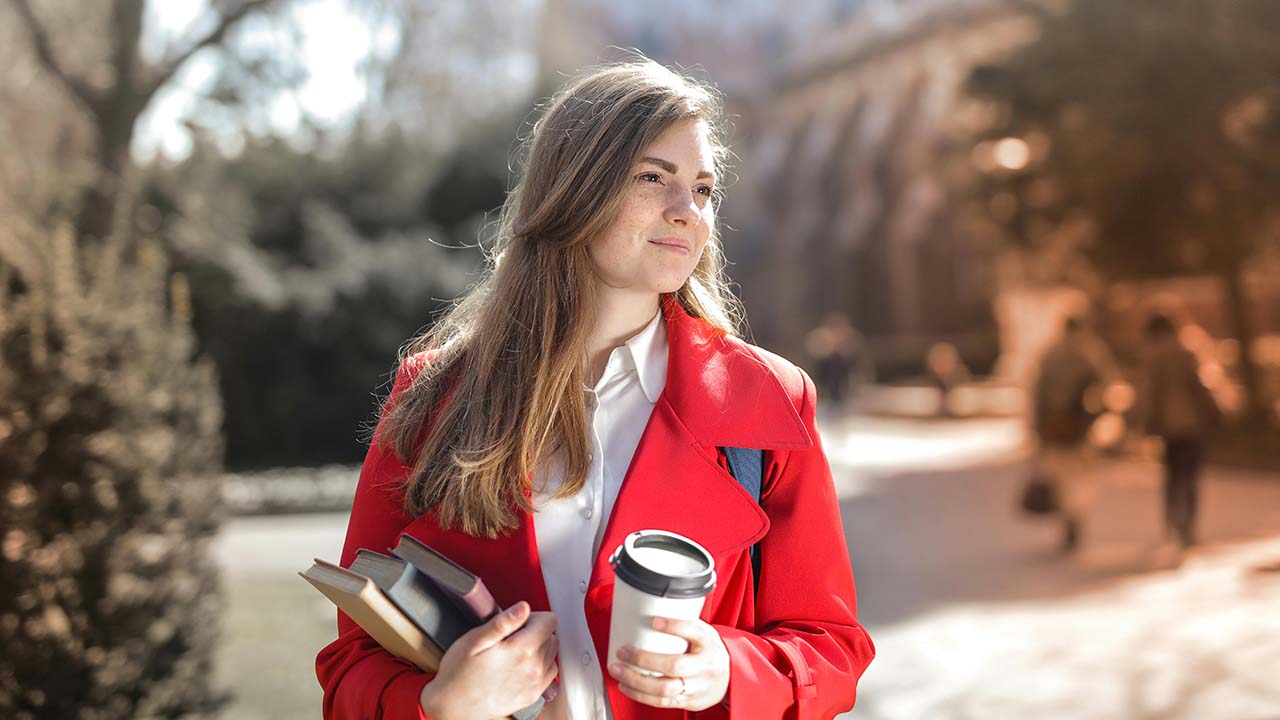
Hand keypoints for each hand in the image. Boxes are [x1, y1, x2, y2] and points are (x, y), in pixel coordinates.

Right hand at [420, 602, 558, 719]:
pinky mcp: (532, 695)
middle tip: (511, 637)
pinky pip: (549, 673)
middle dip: (535, 631)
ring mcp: (534, 684)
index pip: (549, 621)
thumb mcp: (474, 640)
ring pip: (551, 654)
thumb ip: (503, 622)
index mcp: (521, 650)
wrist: (454, 706)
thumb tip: (523, 607)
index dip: (532, 616)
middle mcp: (533, 668)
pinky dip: (540, 665)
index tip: (517, 622)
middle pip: (551, 636)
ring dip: (539, 648)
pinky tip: (521, 665)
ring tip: (514, 652)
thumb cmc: (459, 673)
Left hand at [607, 616, 729, 711]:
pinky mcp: (689, 702)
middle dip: (644, 659)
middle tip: (623, 651)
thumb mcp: (703, 632)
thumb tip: (650, 606)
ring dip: (636, 681)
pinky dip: (640, 695)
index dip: (674, 626)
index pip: (694, 631)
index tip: (653, 620)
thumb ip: (682, 623)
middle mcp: (705, 666)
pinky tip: (626, 686)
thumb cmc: (709, 651)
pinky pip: (662, 702)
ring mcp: (697, 688)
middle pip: (674, 665)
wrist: (730, 679)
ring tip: (618, 670)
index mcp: (709, 643)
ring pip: (665, 689)